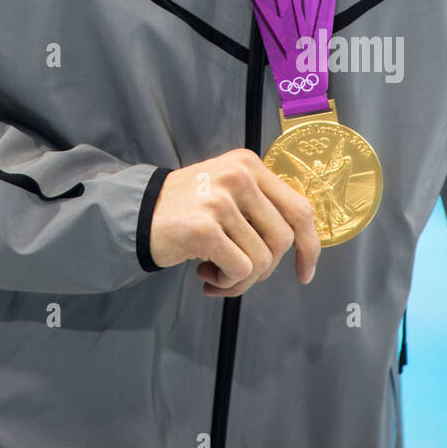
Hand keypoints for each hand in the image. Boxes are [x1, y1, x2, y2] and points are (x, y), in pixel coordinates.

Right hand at [149, 149, 320, 295]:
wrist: (137, 213)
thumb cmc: (188, 208)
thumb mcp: (228, 191)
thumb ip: (262, 206)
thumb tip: (302, 244)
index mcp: (249, 164)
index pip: (299, 208)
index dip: (309, 246)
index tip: (304, 272)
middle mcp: (239, 176)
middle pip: (282, 239)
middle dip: (266, 269)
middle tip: (239, 273)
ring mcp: (221, 200)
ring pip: (261, 261)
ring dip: (241, 280)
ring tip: (215, 273)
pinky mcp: (204, 227)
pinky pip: (239, 270)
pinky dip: (226, 283)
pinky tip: (204, 275)